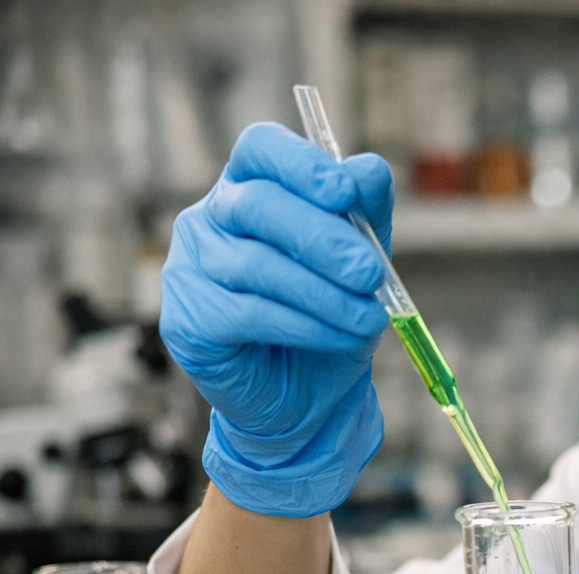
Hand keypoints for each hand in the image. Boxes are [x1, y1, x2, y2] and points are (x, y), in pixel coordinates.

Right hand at [160, 122, 393, 516]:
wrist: (308, 396)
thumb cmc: (330, 315)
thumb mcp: (360, 262)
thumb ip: (366, 213)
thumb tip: (369, 170)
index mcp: (251, 187)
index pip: (260, 149)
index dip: (300, 164)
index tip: (344, 192)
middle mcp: (210, 219)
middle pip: (258, 204)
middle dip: (322, 239)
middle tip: (370, 273)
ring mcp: (189, 267)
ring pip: (257, 266)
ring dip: (323, 294)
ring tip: (369, 318)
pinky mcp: (186, 319)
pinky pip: (248, 314)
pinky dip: (305, 325)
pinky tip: (342, 337)